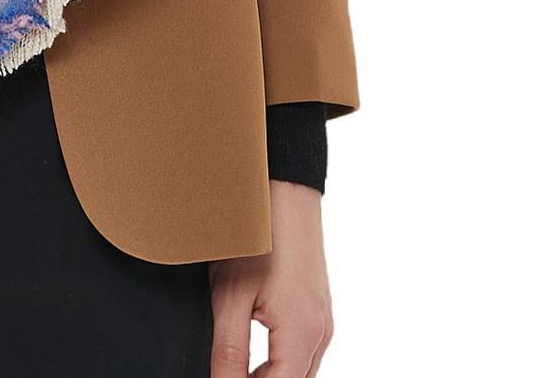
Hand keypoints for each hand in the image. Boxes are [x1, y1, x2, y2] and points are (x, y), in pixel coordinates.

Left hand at [207, 180, 333, 375]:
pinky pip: (303, 351)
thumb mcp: (229, 295)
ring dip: (269, 376)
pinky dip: (280, 360)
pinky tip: (253, 350)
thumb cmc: (257, 234)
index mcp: (302, 334)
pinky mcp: (318, 309)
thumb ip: (229, 351)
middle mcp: (321, 333)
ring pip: (299, 371)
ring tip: (234, 366)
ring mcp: (324, 321)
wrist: (284, 189)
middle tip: (225, 370)